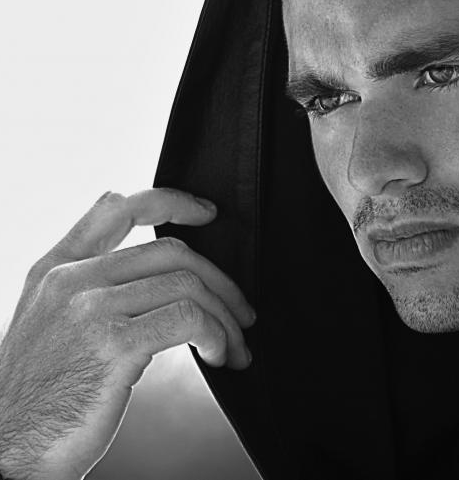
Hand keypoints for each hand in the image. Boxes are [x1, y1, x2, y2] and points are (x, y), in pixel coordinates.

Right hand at [0, 188, 255, 479]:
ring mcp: (90, 308)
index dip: (171, 201)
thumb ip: (91, 288)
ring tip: (235, 344)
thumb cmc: (42, 395)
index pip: (118, 208)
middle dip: (220, 280)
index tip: (208, 212)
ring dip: (225, 316)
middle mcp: (71, 280)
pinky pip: (188, 317)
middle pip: (171, 251)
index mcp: (56, 270)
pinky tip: (219, 355)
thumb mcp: (50, 323)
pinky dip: (216, 334)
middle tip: (241, 311)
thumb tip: (159, 274)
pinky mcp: (112, 343)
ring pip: (187, 283)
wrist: (9, 452)